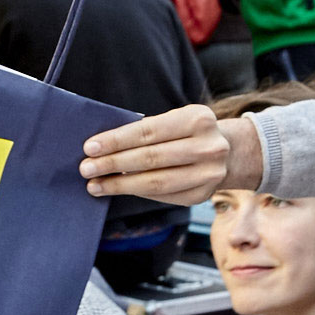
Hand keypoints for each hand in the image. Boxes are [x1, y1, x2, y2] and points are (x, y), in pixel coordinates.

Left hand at [80, 105, 261, 204]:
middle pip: (150, 158)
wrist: (227, 151)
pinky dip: (136, 193)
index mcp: (198, 119)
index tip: (90, 147)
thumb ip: (146, 132)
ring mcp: (209, 174)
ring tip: (95, 184)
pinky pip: (162, 196)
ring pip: (155, 182)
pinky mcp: (202, 195)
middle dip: (113, 164)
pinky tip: (117, 189)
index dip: (117, 140)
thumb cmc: (187, 132)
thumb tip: (102, 148)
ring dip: (120, 184)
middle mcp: (208, 146)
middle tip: (86, 168)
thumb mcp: (174, 120)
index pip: (148, 131)